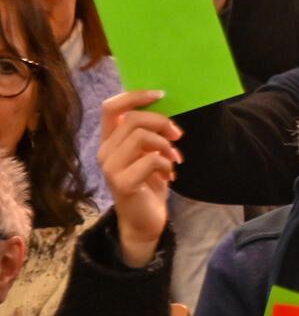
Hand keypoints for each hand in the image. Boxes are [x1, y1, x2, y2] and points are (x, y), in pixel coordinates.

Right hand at [99, 90, 178, 266]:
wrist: (145, 220)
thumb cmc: (149, 183)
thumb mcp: (149, 152)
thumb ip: (149, 133)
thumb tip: (164, 106)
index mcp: (109, 141)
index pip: (111, 107)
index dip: (135, 96)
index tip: (161, 95)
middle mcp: (104, 152)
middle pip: (132, 119)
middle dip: (162, 123)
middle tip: (178, 136)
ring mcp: (110, 168)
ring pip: (140, 136)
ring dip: (165, 145)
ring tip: (174, 158)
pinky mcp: (122, 183)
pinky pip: (150, 160)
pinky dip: (166, 164)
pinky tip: (169, 175)